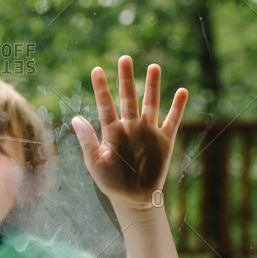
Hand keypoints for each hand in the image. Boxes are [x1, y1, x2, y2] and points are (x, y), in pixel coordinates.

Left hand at [71, 55, 187, 208]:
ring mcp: (148, 132)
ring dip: (153, 86)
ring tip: (154, 66)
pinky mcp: (164, 141)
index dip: (101, 88)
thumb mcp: (95, 162)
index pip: (105, 105)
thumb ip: (87, 140)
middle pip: (128, 97)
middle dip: (126, 79)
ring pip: (151, 103)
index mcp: (112, 131)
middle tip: (124, 58)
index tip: (96, 70)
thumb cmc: (112, 182)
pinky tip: (182, 91)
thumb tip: (75, 119)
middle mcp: (130, 127)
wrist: (134, 199)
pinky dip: (177, 107)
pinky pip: (172, 120)